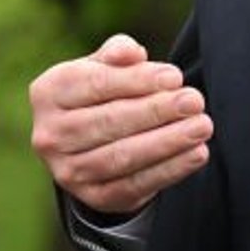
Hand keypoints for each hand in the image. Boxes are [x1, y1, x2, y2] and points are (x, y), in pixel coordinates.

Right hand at [29, 33, 212, 216]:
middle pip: (109, 121)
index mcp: (48, 93)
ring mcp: (67, 171)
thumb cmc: (102, 94)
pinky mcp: (93, 197)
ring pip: (122, 156)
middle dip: (157, 111)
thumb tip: (133, 53)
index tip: (175, 77)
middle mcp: (49, 134)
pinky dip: (170, 170)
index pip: (95, 84)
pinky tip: (197, 153)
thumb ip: (117, 54)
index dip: (138, 80)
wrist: (90, 145)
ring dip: (168, 142)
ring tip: (201, 126)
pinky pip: (135, 185)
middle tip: (195, 101)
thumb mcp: (102, 67)